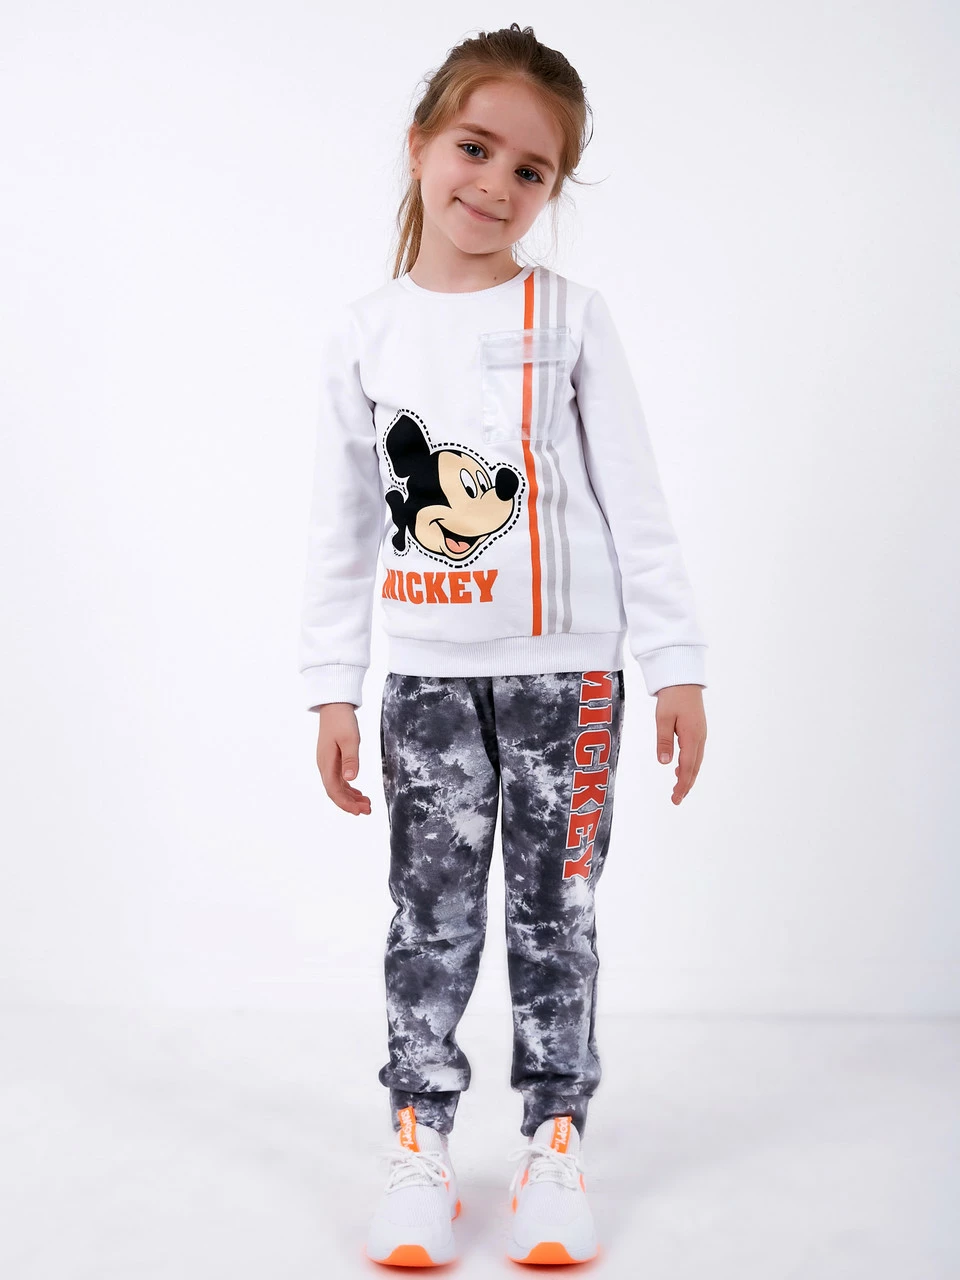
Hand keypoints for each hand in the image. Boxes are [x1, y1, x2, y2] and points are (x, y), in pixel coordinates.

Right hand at [316, 703, 371, 814]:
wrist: (334, 706)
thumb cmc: (342, 721)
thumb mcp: (350, 739)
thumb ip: (351, 759)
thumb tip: (351, 779)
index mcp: (326, 763)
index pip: (334, 790)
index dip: (346, 804)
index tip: (359, 812)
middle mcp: (324, 766)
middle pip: (335, 792)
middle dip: (350, 804)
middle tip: (368, 811)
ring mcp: (327, 763)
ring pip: (338, 787)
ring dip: (351, 797)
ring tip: (367, 804)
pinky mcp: (332, 759)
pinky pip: (339, 779)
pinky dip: (349, 788)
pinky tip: (359, 792)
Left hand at [655, 685, 706, 804]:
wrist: (683, 678)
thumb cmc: (672, 696)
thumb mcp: (663, 718)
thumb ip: (664, 741)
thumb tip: (664, 763)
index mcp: (692, 736)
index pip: (688, 767)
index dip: (682, 784)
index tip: (675, 798)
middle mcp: (700, 737)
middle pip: (694, 767)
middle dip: (686, 784)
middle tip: (676, 799)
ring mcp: (701, 733)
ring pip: (696, 761)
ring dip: (688, 775)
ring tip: (678, 788)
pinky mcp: (698, 730)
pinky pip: (696, 752)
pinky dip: (690, 764)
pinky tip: (680, 768)